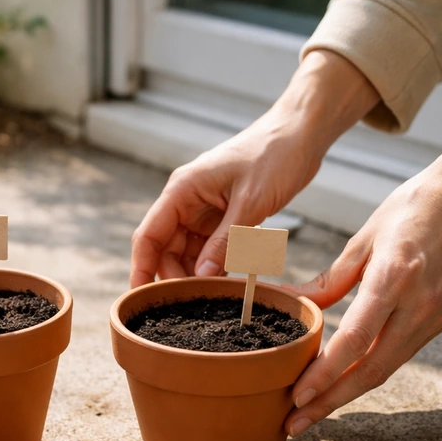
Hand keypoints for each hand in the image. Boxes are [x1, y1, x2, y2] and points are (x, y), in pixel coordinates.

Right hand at [129, 113, 322, 286]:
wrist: (300, 134)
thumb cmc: (274, 155)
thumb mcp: (251, 202)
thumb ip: (226, 241)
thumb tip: (201, 277)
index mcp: (182, 191)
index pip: (148, 236)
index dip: (141, 269)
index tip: (141, 300)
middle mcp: (186, 202)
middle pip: (165, 251)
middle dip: (175, 278)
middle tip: (193, 306)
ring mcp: (203, 212)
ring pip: (188, 254)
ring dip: (197, 276)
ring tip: (213, 298)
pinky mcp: (222, 219)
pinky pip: (210, 251)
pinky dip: (216, 268)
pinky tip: (227, 285)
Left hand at [285, 104, 441, 436]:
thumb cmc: (413, 207)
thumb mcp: (364, 237)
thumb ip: (331, 279)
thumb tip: (295, 304)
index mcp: (394, 278)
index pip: (354, 340)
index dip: (324, 374)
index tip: (297, 396)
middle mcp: (418, 306)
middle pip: (369, 370)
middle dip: (328, 402)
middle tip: (294, 424)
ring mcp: (433, 318)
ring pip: (383, 370)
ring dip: (345, 395)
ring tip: (310, 412)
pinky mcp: (439, 321)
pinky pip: (395, 355)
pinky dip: (365, 374)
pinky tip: (340, 383)